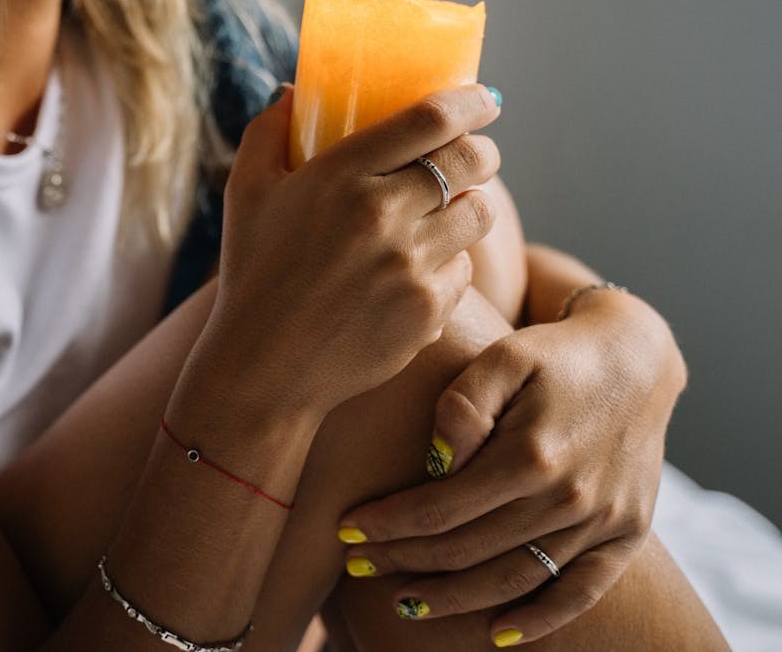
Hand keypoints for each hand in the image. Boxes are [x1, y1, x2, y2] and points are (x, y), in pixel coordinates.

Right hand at [197, 83, 502, 416]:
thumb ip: (266, 132)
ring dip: (471, 202)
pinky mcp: (429, 310)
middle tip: (473, 153)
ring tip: (448, 208)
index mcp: (342, 176)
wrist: (265, 367)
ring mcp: (412, 266)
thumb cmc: (252, 272)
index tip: (483, 97)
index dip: (470, 101)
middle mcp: (385, 217)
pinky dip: (450, 261)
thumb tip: (291, 93)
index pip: (433, 120)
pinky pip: (463, 268)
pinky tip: (420, 267)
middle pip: (472, 161)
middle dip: (482, 151)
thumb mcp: (245, 193)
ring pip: (479, 213)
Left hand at [337, 289, 684, 644]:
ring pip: (513, 580)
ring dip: (454, 599)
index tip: (344, 532)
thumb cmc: (552, 355)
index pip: (440, 509)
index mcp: (531, 455)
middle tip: (357, 567)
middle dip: (403, 562)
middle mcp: (569, 498)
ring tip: (404, 603)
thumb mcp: (502, 356)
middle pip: (468, 551)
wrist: (635, 358)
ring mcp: (602, 522)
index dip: (387, 526)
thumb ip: (462, 404)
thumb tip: (434, 461)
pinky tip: (496, 635)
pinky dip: (540, 620)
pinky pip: (581, 592)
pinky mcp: (627, 533)